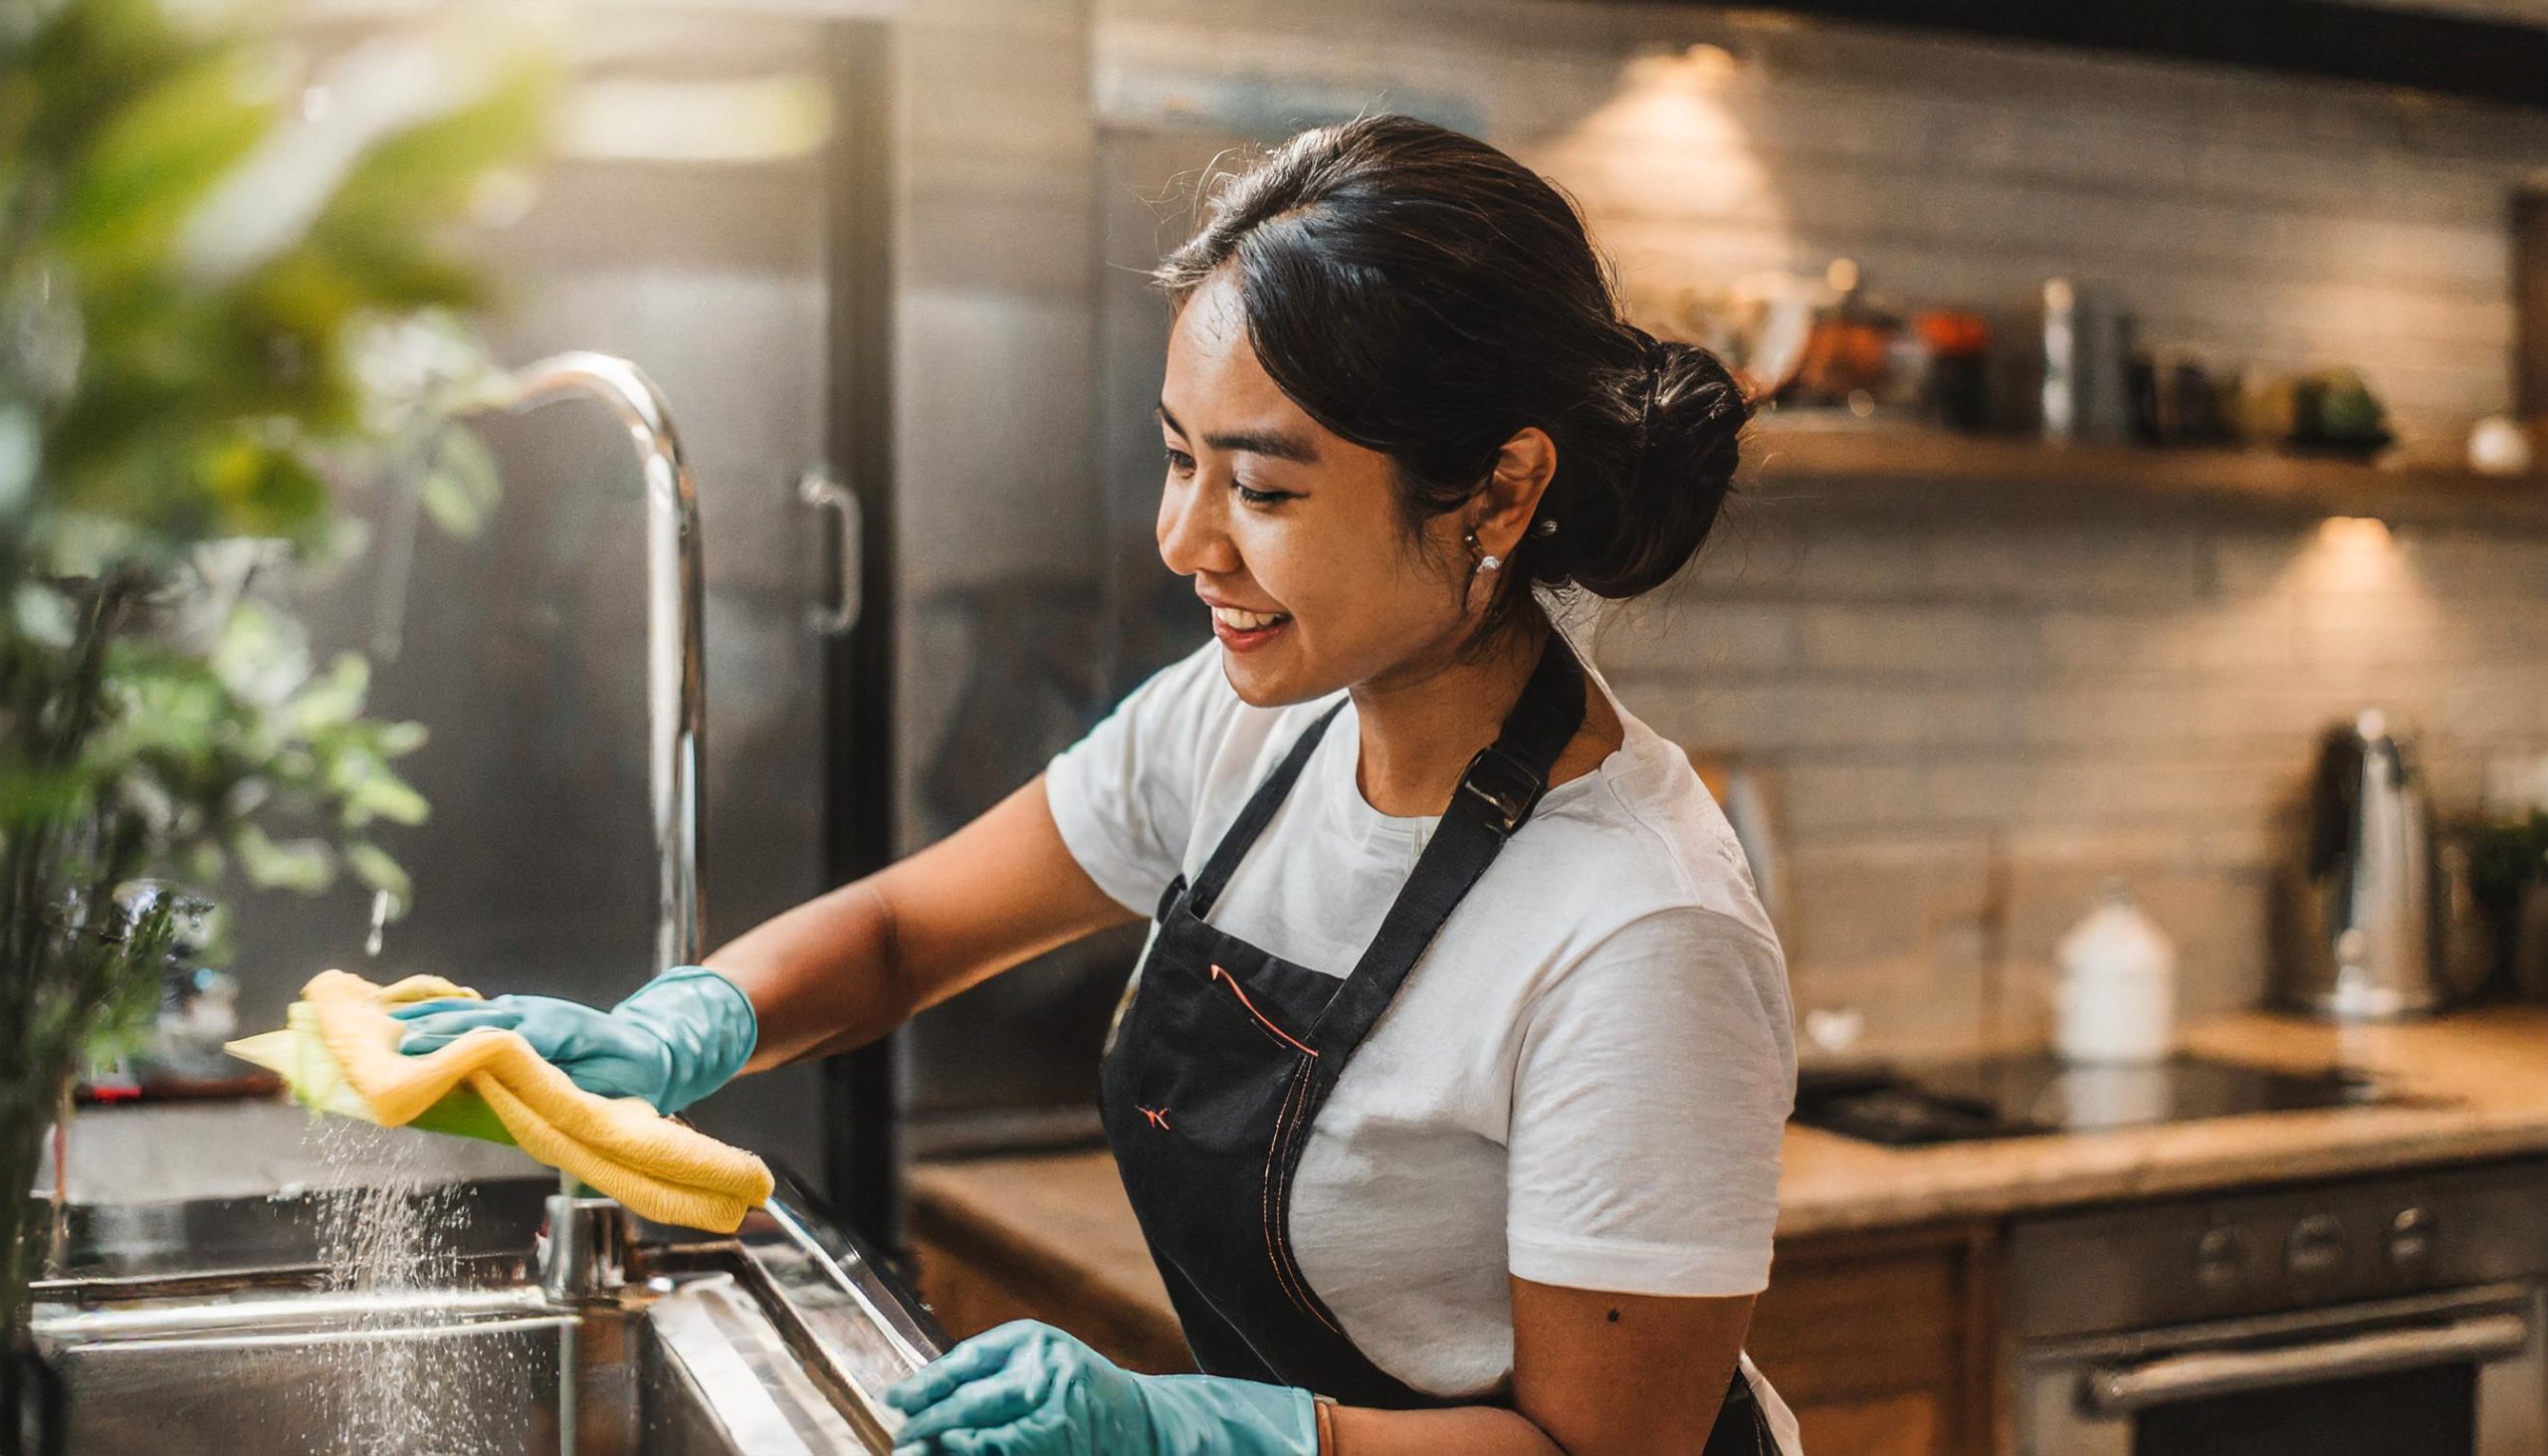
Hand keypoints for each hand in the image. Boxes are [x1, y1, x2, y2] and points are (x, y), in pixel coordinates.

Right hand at [389, 966, 756, 1114]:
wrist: (652, 1050)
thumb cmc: (630, 1076)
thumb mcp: (605, 1086)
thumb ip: (558, 1086)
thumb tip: (511, 1091)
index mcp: (559, 1030)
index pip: (499, 1034)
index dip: (457, 1041)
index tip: (417, 1049)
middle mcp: (539, 1014)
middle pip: (477, 1018)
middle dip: (433, 1027)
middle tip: (387, 1040)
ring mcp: (530, 1010)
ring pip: (474, 1010)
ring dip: (431, 1014)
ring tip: (386, 1020)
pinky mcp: (523, 1013)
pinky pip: (479, 1010)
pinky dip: (445, 1009)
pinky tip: (412, 1012)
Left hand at [884, 1321, 1315, 1455]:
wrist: (1145, 1422)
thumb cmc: (1081, 1390)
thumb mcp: (1038, 1363)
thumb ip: (991, 1372)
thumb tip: (924, 1395)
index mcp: (1033, 1340)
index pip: (966, 1361)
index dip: (927, 1385)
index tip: (897, 1401)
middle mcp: (1046, 1369)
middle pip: (972, 1402)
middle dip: (930, 1423)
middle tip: (901, 1438)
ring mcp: (1057, 1410)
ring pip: (987, 1438)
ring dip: (950, 1448)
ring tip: (920, 1453)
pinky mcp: (1061, 1441)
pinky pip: (1009, 1453)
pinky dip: (981, 1455)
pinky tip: (961, 1454)